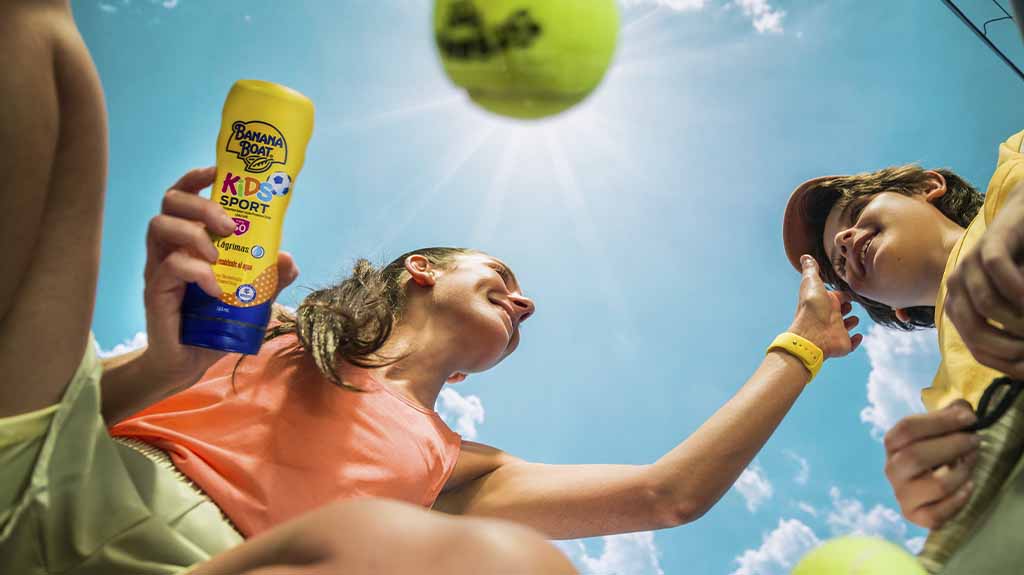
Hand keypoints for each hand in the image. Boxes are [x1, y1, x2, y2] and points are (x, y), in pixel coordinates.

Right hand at [139, 167, 299, 390]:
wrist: (187, 362)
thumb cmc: (215, 322)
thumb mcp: (251, 298)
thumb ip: (269, 278)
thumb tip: (288, 258)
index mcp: (189, 240)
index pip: (183, 196)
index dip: (196, 178)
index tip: (218, 172)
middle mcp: (169, 248)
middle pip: (169, 202)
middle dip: (201, 203)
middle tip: (229, 225)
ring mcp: (158, 268)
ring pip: (160, 226)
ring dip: (194, 233)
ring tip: (218, 257)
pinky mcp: (156, 291)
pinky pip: (169, 267)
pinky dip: (197, 272)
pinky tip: (217, 289)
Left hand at [788, 255, 862, 358]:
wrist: (813, 334)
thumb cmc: (812, 307)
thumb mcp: (812, 283)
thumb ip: (811, 269)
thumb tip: (804, 256)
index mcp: (824, 301)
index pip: (836, 296)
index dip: (841, 294)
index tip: (848, 291)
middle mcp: (830, 316)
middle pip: (840, 310)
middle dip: (846, 306)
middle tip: (850, 304)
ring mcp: (836, 330)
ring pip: (845, 326)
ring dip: (851, 322)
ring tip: (854, 319)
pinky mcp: (843, 343)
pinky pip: (851, 343)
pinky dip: (856, 340)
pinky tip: (858, 335)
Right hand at [883, 400, 979, 528]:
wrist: (922, 487)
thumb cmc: (931, 453)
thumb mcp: (935, 431)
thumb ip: (947, 416)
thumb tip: (962, 410)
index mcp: (892, 444)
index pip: (907, 428)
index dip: (940, 421)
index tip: (968, 418)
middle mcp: (891, 469)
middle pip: (916, 456)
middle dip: (952, 446)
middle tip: (975, 441)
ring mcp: (902, 495)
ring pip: (935, 485)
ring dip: (961, 472)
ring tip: (971, 463)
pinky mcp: (914, 516)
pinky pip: (939, 512)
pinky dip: (959, 499)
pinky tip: (968, 486)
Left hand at [944, 185, 1023, 377]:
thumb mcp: (1016, 306)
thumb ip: (1013, 329)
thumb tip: (1021, 369)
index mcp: (961, 305)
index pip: (975, 347)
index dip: (1002, 362)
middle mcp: (957, 286)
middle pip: (975, 330)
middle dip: (1010, 346)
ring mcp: (968, 263)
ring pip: (986, 303)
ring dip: (1018, 320)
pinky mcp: (987, 242)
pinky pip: (997, 270)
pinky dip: (1018, 289)